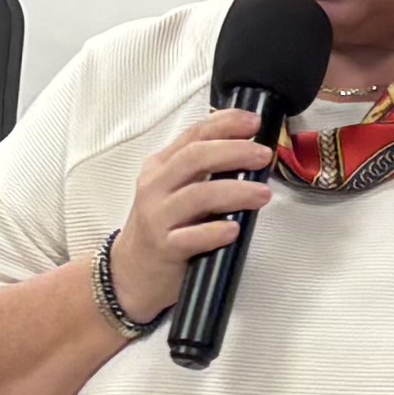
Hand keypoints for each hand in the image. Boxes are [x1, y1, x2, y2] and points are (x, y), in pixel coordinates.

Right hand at [100, 111, 280, 321]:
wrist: (131, 272)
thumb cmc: (161, 227)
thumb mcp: (173, 189)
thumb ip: (203, 170)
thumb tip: (249, 151)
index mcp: (161, 166)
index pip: (194, 134)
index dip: (226, 124)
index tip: (253, 122)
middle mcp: (156, 187)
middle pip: (195, 158)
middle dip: (233, 152)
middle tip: (262, 155)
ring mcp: (157, 217)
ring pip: (197, 196)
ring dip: (235, 191)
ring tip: (262, 194)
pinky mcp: (164, 248)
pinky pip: (190, 237)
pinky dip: (214, 231)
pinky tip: (234, 229)